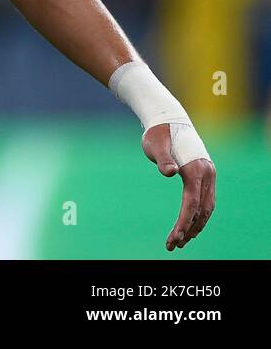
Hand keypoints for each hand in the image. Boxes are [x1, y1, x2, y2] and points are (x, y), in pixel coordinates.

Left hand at [142, 123, 215, 250]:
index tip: (174, 237)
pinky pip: (205, 200)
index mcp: (195, 168)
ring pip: (206, 207)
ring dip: (195, 225)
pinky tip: (189, 226)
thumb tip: (169, 173)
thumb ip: (162, 159)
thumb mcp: (155, 144)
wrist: (168, 119)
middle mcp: (206, 173)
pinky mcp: (204, 175)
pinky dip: (198, 215)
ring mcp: (208, 174)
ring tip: (180, 241)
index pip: (192, 202)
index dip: (183, 222)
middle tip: (174, 245)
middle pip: (202, 209)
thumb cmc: (158, 133)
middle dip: (189, 229)